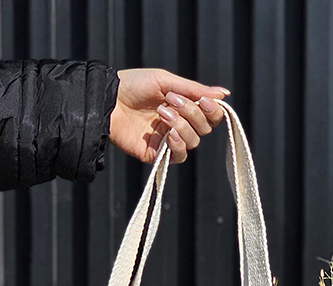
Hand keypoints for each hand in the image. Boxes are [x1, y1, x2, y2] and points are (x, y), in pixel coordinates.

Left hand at [109, 68, 227, 164]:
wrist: (108, 100)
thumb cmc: (134, 85)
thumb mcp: (166, 81)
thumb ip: (195, 90)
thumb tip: (225, 94)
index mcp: (184, 106)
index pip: (210, 115)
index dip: (213, 110)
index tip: (204, 101)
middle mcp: (179, 124)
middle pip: (204, 128)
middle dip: (192, 113)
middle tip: (172, 100)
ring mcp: (168, 140)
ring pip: (193, 141)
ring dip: (181, 125)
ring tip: (161, 112)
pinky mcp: (157, 154)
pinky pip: (179, 156)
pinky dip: (178, 145)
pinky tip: (168, 134)